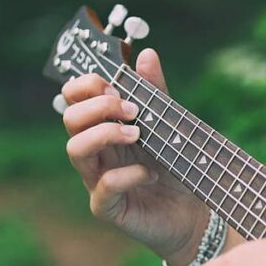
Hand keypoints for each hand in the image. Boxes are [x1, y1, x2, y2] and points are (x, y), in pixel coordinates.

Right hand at [61, 48, 209, 265]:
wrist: (195, 212)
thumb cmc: (177, 167)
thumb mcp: (169, 123)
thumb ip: (156, 92)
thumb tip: (146, 53)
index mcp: (104, 127)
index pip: (74, 99)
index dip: (85, 85)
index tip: (114, 85)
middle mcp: (96, 152)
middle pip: (69, 120)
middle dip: (98, 107)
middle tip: (132, 110)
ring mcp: (97, 181)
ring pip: (76, 150)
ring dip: (105, 134)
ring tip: (138, 135)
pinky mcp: (109, 208)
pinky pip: (103, 188)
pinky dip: (127, 175)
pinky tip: (150, 172)